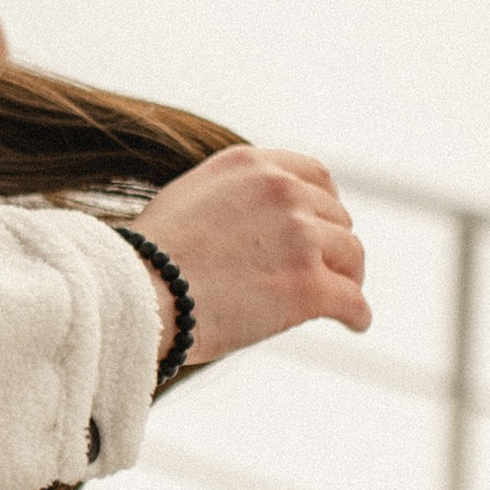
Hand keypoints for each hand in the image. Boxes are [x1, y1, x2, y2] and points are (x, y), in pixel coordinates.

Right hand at [133, 148, 369, 365]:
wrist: (132, 295)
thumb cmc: (142, 262)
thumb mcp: (188, 200)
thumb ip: (232, 200)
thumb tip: (255, 227)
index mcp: (249, 165)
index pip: (314, 175)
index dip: (323, 205)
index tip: (321, 228)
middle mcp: (281, 190)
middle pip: (336, 217)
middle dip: (331, 244)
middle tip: (326, 271)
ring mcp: (299, 236)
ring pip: (350, 256)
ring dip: (347, 277)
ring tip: (340, 299)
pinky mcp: (308, 285)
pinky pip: (351, 300)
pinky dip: (356, 314)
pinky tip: (354, 323)